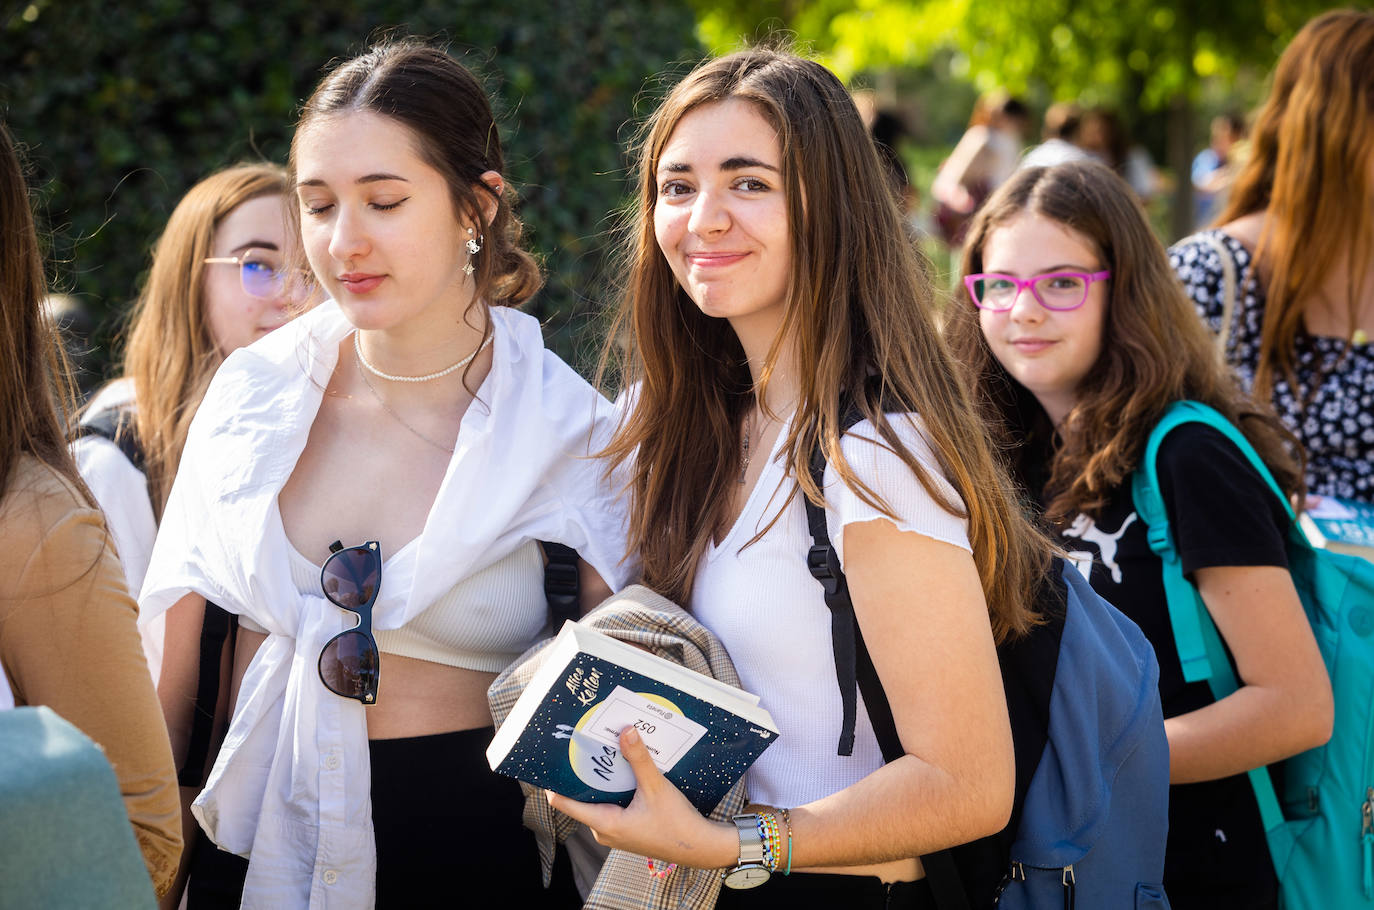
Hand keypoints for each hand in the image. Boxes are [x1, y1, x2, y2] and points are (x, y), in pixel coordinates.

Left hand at [546, 727, 736, 868]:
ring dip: (602, 780)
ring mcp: (615, 832)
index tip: (553, 760)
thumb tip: (625, 731)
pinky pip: (611, 806)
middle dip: (583, 774)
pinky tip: (624, 771)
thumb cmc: (677, 823)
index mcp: (605, 824)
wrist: (700, 847)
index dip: (555, 782)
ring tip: (603, 752)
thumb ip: (639, 759)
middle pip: (582, 799)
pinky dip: (614, 789)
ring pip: (598, 802)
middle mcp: (604, 831)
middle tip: (584, 746)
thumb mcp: (656, 787)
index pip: (565, 803)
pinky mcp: (626, 830)